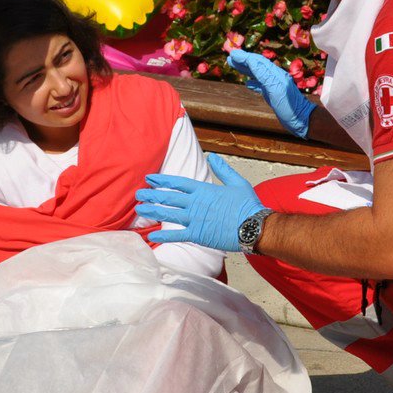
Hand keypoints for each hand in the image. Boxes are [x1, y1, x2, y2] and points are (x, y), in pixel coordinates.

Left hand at [134, 154, 263, 253]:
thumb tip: (212, 157)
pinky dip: (164, 236)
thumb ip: (223, 169)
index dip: (162, 180)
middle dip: (152, 195)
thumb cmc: (247, 205)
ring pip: (168, 214)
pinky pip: (177, 235)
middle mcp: (196, 203)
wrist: (254, 226)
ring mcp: (195, 219)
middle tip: (138, 194)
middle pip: (169, 197)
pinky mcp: (198, 235)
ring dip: (152, 211)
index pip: (177, 183)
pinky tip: (152, 236)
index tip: (149, 179)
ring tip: (139, 209)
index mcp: (203, 190)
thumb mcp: (237, 182)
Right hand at [228, 48, 314, 137]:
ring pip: (258, 74)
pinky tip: (248, 83)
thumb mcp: (275, 89)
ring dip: (246, 69)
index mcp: (275, 74)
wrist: (302, 120)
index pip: (257, 61)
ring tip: (234, 66)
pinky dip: (253, 82)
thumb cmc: (289, 106)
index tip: (232, 54)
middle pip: (257, 65)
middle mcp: (274, 77)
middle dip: (243, 61)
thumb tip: (251, 61)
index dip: (244, 57)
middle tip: (230, 58)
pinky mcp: (274, 94)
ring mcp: (274, 85)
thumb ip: (264, 75)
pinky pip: (261, 84)